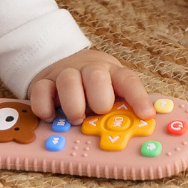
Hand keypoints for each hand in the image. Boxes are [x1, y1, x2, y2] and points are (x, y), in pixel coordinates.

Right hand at [28, 48, 154, 125]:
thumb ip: (123, 106)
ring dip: (73, 104)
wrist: (66, 62)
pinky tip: (52, 117)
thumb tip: (143, 125)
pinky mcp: (43, 82)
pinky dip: (45, 107)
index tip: (146, 115)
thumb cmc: (94, 87)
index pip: (129, 81)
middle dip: (100, 98)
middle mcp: (89, 70)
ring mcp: (65, 73)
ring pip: (68, 80)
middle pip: (96, 76)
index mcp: (112, 73)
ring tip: (76, 118)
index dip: (139, 98)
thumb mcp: (112, 91)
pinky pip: (41, 90)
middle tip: (98, 113)